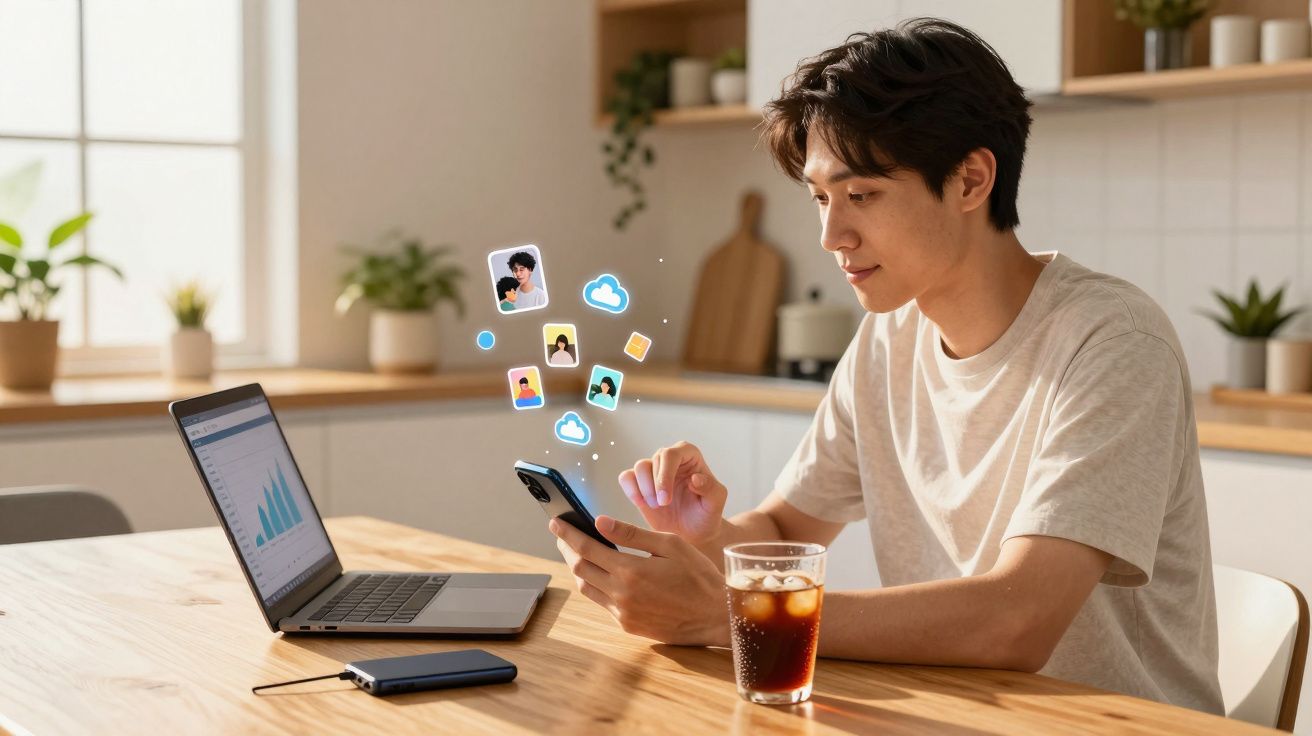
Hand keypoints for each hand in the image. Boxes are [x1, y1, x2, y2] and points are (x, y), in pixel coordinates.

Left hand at [549, 514, 728, 646]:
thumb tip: (599, 522)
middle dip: (568, 549)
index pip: (586, 548)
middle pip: (580, 568)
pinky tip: (602, 574)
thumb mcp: (670, 545)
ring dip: (579, 568)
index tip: (555, 522)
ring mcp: (623, 613)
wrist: (716, 617)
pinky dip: (596, 585)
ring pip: (587, 587)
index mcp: (631, 571)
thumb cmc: (699, 576)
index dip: (567, 534)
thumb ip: (632, 534)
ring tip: (579, 552)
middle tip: (563, 535)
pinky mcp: (628, 626)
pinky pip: (602, 603)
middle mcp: (621, 595)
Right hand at [617, 441, 726, 545]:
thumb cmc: (706, 514)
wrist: (693, 532)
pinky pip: (626, 477)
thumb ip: (710, 488)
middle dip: (655, 486)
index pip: (671, 454)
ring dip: (643, 489)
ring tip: (655, 506)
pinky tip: (643, 505)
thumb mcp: (716, 502)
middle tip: (663, 506)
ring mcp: (654, 470)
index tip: (665, 499)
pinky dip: (631, 491)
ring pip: (639, 467)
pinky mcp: (640, 483)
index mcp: (690, 455)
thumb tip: (695, 478)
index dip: (664, 475)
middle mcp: (670, 458)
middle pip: (654, 460)